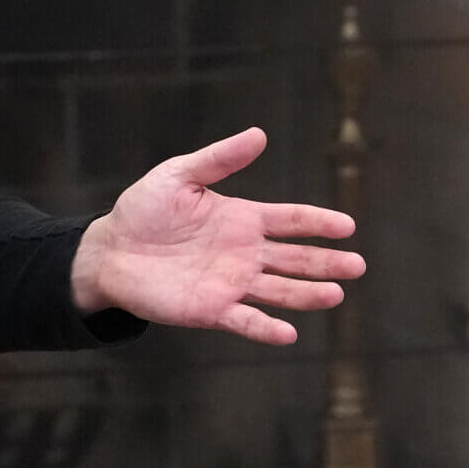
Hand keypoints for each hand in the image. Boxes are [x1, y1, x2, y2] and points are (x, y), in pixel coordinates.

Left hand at [71, 127, 365, 344]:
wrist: (110, 251)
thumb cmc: (143, 210)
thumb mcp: (179, 175)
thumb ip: (219, 160)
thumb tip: (259, 135)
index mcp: (243, 219)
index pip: (291, 220)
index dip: (319, 223)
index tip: (347, 226)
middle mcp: (245, 253)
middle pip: (296, 258)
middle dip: (327, 262)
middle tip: (358, 265)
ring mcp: (231, 283)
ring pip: (280, 291)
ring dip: (308, 295)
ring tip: (336, 294)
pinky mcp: (211, 310)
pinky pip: (246, 319)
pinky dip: (267, 328)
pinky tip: (289, 332)